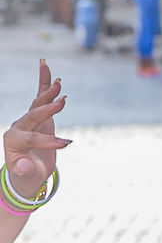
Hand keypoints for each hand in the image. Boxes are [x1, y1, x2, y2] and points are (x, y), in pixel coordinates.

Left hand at [3, 60, 68, 198]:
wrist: (27, 170)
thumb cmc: (27, 174)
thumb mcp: (26, 176)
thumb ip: (24, 170)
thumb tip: (23, 166)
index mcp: (13, 141)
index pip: (32, 138)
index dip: (48, 141)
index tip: (66, 144)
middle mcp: (19, 127)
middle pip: (33, 116)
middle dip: (47, 110)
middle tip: (62, 103)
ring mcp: (28, 120)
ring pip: (37, 103)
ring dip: (48, 93)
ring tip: (59, 83)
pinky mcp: (38, 116)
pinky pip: (41, 96)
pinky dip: (45, 83)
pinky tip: (46, 66)